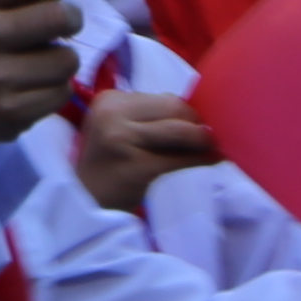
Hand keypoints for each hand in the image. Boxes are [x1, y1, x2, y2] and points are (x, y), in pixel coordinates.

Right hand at [72, 87, 220, 214]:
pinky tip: (212, 161)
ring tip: (209, 149)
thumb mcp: (122, 128)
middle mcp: (111, 114)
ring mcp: (120, 139)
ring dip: (202, 140)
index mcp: (109, 100)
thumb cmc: (111, 164)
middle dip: (196, 123)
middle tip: (204, 141)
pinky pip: (180, 159)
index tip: (189, 130)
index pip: (162, 97)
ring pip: (181, 129)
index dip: (184, 113)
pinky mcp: (135, 166)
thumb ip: (152, 116)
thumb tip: (199, 115)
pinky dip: (202, 159)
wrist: (88, 202)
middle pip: (174, 107)